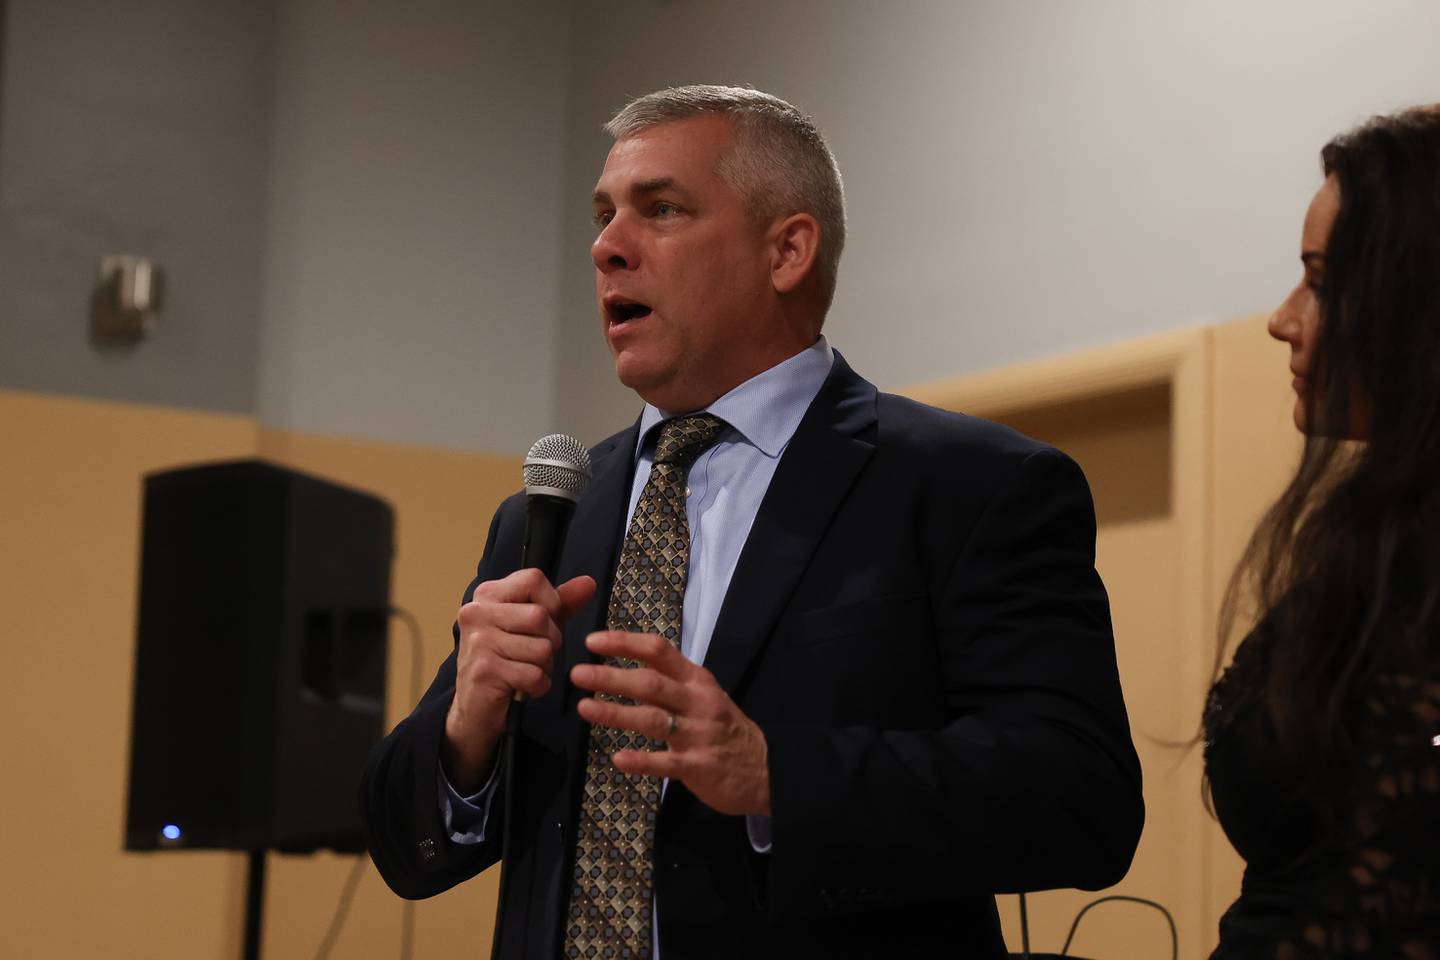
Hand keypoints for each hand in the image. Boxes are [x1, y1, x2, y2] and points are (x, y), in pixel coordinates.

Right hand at [442, 570, 596, 792]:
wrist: (475, 707)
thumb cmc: (506, 660)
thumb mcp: (533, 626)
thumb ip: (560, 604)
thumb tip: (589, 583)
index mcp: (488, 594)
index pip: (533, 579)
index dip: (552, 603)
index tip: (542, 624)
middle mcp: (477, 612)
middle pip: (540, 616)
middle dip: (550, 641)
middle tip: (532, 654)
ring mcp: (478, 641)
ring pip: (542, 648)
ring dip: (543, 666)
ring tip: (524, 670)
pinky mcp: (485, 670)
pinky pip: (535, 674)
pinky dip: (537, 686)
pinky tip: (522, 687)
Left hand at [570, 631, 770, 816]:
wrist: (766, 769)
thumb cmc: (725, 728)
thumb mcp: (705, 694)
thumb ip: (672, 679)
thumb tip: (628, 662)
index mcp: (696, 679)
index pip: (658, 651)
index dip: (625, 643)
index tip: (593, 641)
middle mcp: (697, 702)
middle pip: (650, 683)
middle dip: (612, 676)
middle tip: (578, 674)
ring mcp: (698, 734)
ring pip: (653, 720)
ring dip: (616, 713)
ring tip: (584, 708)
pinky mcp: (698, 767)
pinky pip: (665, 763)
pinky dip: (641, 761)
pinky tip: (618, 758)